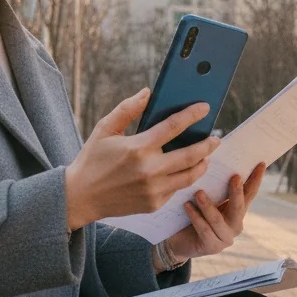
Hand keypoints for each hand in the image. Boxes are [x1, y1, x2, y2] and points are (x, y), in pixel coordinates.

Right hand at [64, 88, 221, 230]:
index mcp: (138, 148)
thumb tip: (148, 92)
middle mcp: (149, 170)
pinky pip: (177, 189)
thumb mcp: (104, 129)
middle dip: (208, 145)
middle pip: (192, 155)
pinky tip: (185, 170)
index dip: (192, 115)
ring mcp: (154, 190)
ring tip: (206, 156)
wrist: (81, 197)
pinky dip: (183, 178)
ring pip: (190, 175)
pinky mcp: (154, 204)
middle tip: (215, 139)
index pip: (173, 127)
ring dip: (202, 163)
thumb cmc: (92, 159)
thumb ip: (127, 108)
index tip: (205, 108)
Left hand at [165, 162, 265, 262]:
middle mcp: (235, 225)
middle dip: (237, 192)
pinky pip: (204, 230)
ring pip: (218, 220)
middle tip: (234, 176)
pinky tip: (187, 206)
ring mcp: (225, 238)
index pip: (249, 194)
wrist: (181, 241)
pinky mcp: (212, 247)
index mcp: (237, 211)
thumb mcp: (208, 199)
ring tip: (198, 193)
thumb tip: (213, 162)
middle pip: (239, 207)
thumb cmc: (196, 215)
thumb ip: (216, 188)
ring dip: (208, 206)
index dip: (256, 179)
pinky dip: (195, 217)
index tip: (261, 163)